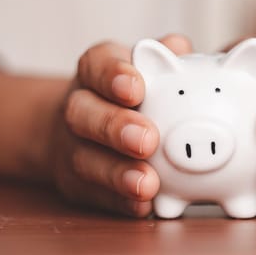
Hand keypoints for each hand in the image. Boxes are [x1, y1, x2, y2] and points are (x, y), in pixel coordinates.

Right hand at [48, 34, 191, 216]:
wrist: (84, 129)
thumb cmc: (131, 95)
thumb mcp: (146, 68)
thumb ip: (167, 57)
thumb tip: (181, 48)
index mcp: (96, 72)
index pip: (97, 65)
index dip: (113, 75)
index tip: (136, 88)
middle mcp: (80, 107)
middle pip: (83, 114)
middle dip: (114, 127)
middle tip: (147, 139)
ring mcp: (74, 147)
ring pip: (85, 160)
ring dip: (116, 173)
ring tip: (147, 184)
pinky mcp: (78, 183)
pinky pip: (95, 195)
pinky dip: (119, 202)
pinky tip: (144, 207)